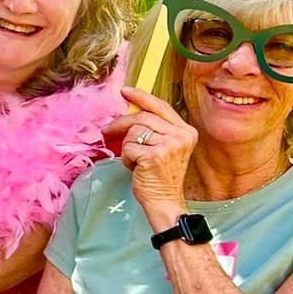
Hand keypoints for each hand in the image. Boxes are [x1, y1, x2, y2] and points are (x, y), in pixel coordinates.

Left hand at [107, 86, 197, 226]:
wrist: (165, 201)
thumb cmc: (160, 176)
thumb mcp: (164, 148)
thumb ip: (154, 130)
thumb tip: (128, 113)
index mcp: (186, 131)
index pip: (161, 107)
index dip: (142, 97)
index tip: (125, 91)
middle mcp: (180, 136)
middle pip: (142, 117)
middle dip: (120, 123)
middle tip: (106, 130)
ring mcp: (169, 145)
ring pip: (133, 133)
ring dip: (127, 147)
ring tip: (135, 160)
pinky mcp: (154, 156)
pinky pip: (128, 148)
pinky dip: (126, 159)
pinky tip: (136, 168)